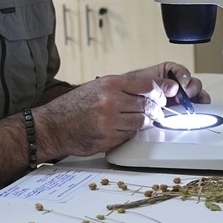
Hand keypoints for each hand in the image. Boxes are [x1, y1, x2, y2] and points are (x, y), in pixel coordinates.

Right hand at [33, 62, 209, 158]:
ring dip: (144, 121)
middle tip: (157, 109)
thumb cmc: (74, 107)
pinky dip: (132, 132)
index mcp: (110, 84)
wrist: (52, 127)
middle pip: (149, 104)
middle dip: (157, 107)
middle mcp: (111, 100)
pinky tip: (123, 128)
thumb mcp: (97, 87)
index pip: (148, 85)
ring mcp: (111, 121)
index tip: (170, 91)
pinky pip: (131, 134)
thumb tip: (152, 88)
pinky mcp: (109, 138)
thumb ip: (123, 87)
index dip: (162, 89)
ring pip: (143, 121)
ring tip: (135, 118)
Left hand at [125, 61, 210, 106]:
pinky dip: (197, 108)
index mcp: (166, 73)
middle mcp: (175, 84)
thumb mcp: (141, 82)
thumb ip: (159, 83)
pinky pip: (194, 106)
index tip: (182, 85)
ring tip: (192, 104)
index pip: (181, 71)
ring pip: (196, 94)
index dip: (184, 77)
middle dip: (192, 88)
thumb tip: (174, 87)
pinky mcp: (181, 109)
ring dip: (197, 98)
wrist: (123, 106)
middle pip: (192, 83)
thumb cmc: (129, 91)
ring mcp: (179, 97)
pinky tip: (194, 110)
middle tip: (186, 95)